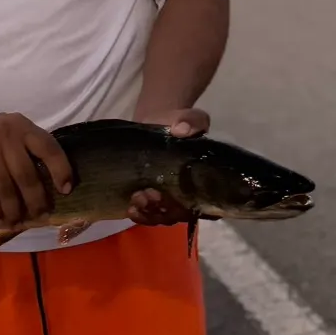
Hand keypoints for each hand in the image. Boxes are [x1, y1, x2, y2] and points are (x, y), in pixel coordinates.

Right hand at [0, 108, 73, 235]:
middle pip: (27, 175)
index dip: (61, 170)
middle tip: (39, 216)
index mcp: (21, 125)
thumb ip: (26, 147)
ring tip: (17, 222)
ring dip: (14, 211)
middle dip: (35, 201)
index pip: (49, 148)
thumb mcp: (7, 129)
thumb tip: (49, 184)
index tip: (66, 190)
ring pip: (7, 188)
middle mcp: (6, 134)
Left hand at [128, 106, 210, 225]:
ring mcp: (168, 197)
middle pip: (180, 214)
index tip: (174, 199)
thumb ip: (192, 121)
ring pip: (162, 217)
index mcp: (204, 181)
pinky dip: (139, 213)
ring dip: (149, 213)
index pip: (205, 207)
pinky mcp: (149, 195)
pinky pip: (147, 213)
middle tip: (148, 194)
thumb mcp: (190, 118)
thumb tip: (181, 130)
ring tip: (136, 199)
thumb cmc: (179, 123)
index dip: (190, 208)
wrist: (155, 120)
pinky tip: (130, 208)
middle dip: (164, 210)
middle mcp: (188, 195)